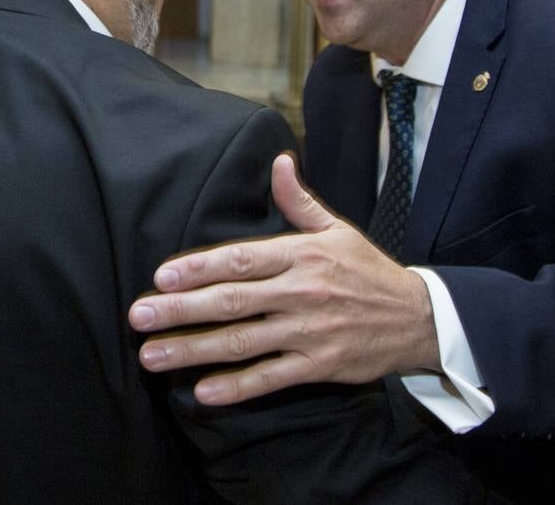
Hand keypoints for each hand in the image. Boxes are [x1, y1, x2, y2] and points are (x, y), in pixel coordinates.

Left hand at [128, 152, 439, 405]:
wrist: (417, 317)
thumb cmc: (368, 271)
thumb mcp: (336, 229)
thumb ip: (299, 202)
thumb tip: (278, 162)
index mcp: (301, 255)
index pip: (240, 259)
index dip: (198, 268)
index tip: (161, 278)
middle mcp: (301, 291)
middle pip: (231, 301)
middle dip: (180, 310)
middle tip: (137, 317)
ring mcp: (309, 330)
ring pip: (242, 342)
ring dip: (193, 350)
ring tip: (152, 356)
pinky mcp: (319, 365)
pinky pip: (271, 378)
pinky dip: (237, 387)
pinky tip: (202, 392)